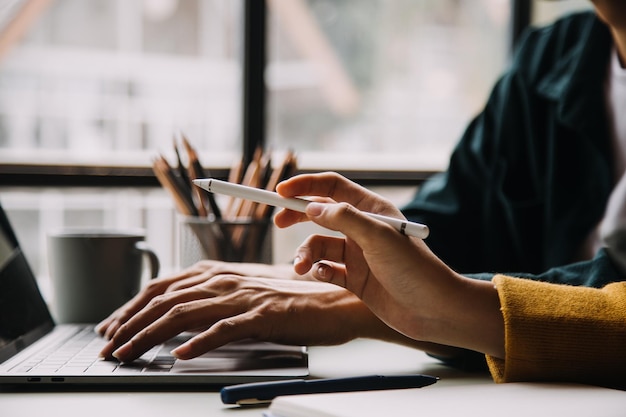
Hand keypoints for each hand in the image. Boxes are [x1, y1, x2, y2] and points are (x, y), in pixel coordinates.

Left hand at [98, 269, 396, 361]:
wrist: (331, 298)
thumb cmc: (288, 297)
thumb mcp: (242, 291)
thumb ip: (212, 297)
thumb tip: (178, 316)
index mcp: (217, 272)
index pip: (163, 286)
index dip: (132, 306)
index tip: (112, 326)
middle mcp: (225, 279)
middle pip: (166, 299)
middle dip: (130, 323)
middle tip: (109, 346)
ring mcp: (243, 296)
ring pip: (186, 313)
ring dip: (151, 335)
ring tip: (129, 353)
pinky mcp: (263, 314)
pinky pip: (226, 328)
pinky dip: (201, 341)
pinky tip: (183, 355)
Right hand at [275, 172, 503, 357]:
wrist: (433, 311)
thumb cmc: (415, 269)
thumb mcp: (378, 236)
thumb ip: (343, 218)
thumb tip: (311, 207)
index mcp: (372, 210)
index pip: (333, 188)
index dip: (306, 186)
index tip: (281, 192)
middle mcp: (363, 230)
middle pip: (321, 214)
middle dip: (298, 216)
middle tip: (278, 222)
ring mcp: (358, 255)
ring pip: (320, 246)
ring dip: (306, 254)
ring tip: (302, 268)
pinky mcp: (355, 279)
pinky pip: (327, 270)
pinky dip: (319, 272)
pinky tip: (322, 276)